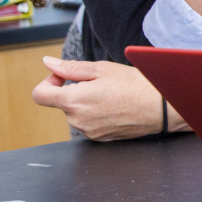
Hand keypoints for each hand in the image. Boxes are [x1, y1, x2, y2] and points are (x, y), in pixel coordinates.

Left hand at [32, 56, 186, 141]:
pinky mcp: (100, 139)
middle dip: (73, 90)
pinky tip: (114, 106)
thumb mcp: (101, 69)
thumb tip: (48, 63)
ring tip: (110, 94)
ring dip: (85, 102)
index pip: (39, 95)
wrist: (162, 108)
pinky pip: (89, 123)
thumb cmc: (135, 86)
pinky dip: (96, 113)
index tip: (63, 77)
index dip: (48, 82)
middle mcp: (77, 120)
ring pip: (76, 113)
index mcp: (73, 101)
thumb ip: (70, 68)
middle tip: (98, 82)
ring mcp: (89, 132)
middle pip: (61, 103)